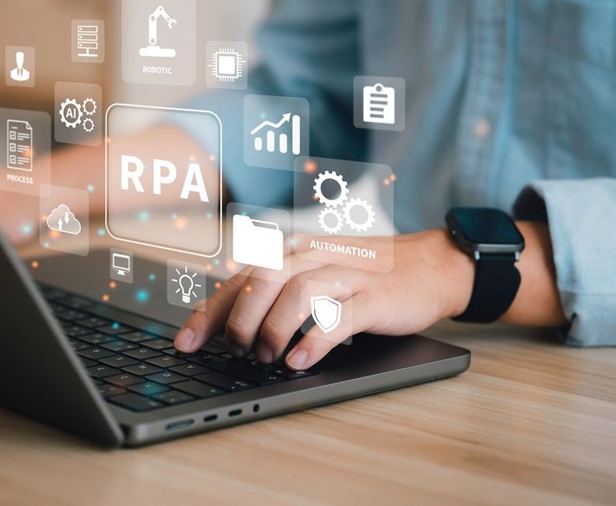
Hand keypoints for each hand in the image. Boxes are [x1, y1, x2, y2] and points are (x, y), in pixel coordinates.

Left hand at [174, 229, 473, 369]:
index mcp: (294, 254)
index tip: (185, 343)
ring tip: (268, 358)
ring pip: (298, 294)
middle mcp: (315, 257)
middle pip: (263, 280)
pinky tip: (300, 361)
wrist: (430, 264)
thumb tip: (230, 326)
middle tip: (235, 352)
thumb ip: (277, 292)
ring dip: (274, 330)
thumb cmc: (365, 276)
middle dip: (239, 321)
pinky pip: (340, 317)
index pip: (241, 279)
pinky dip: (315, 340)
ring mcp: (347, 275)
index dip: (209, 312)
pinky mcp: (375, 297)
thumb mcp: (316, 275)